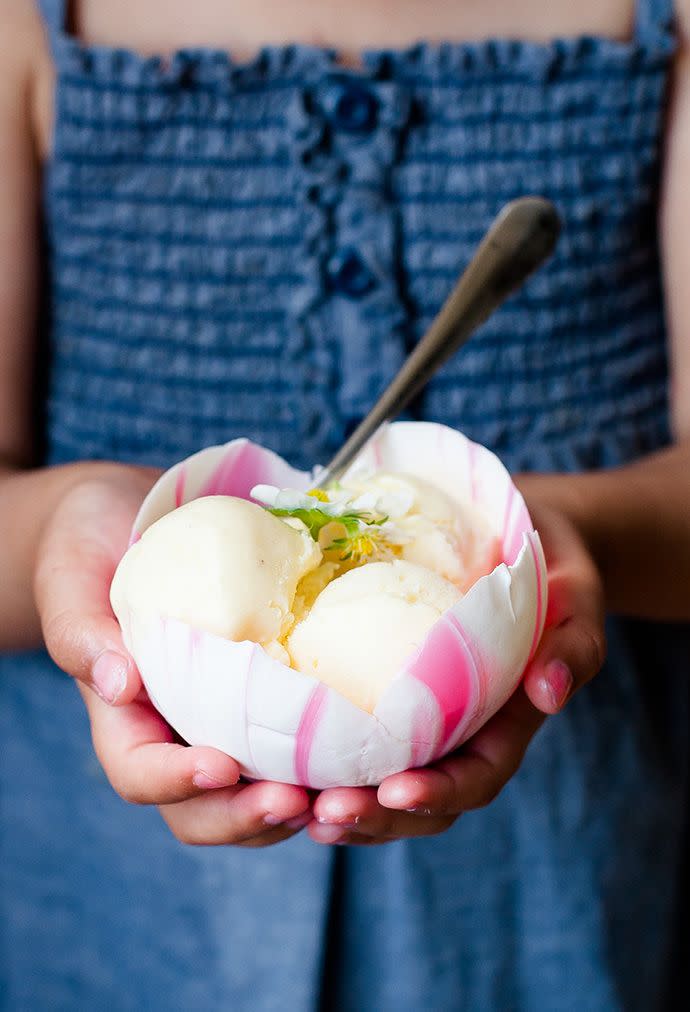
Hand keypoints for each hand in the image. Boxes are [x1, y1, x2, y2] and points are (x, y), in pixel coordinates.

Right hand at [35, 469, 311, 846]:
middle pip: (201, 811)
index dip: (176, 782)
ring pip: (253, 795)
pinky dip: (325, 765)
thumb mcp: (72, 579)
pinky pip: (293, 747)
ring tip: (341, 796)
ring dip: (294, 808)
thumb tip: (118, 684)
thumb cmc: (88, 547)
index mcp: (122, 717)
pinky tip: (364, 754)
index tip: (221, 764)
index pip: (139, 773)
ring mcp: (222, 722)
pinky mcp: (265, 698)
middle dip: (246, 817)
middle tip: (296, 802)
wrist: (128, 522)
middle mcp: (173, 733)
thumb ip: (83, 632)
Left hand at [307, 499, 605, 845]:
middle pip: (420, 799)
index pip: (477, 776)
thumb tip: (547, 693)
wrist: (517, 537)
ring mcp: (418, 719)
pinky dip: (316, 759)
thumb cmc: (551, 568)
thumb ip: (574, 644)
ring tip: (286, 804)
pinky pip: (350, 737)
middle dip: (374, 815)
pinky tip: (273, 761)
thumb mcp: (577, 596)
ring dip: (338, 803)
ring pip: (378, 783)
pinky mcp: (381, 693)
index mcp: (506, 722)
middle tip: (324, 813)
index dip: (440, 792)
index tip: (398, 790)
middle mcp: (458, 733)